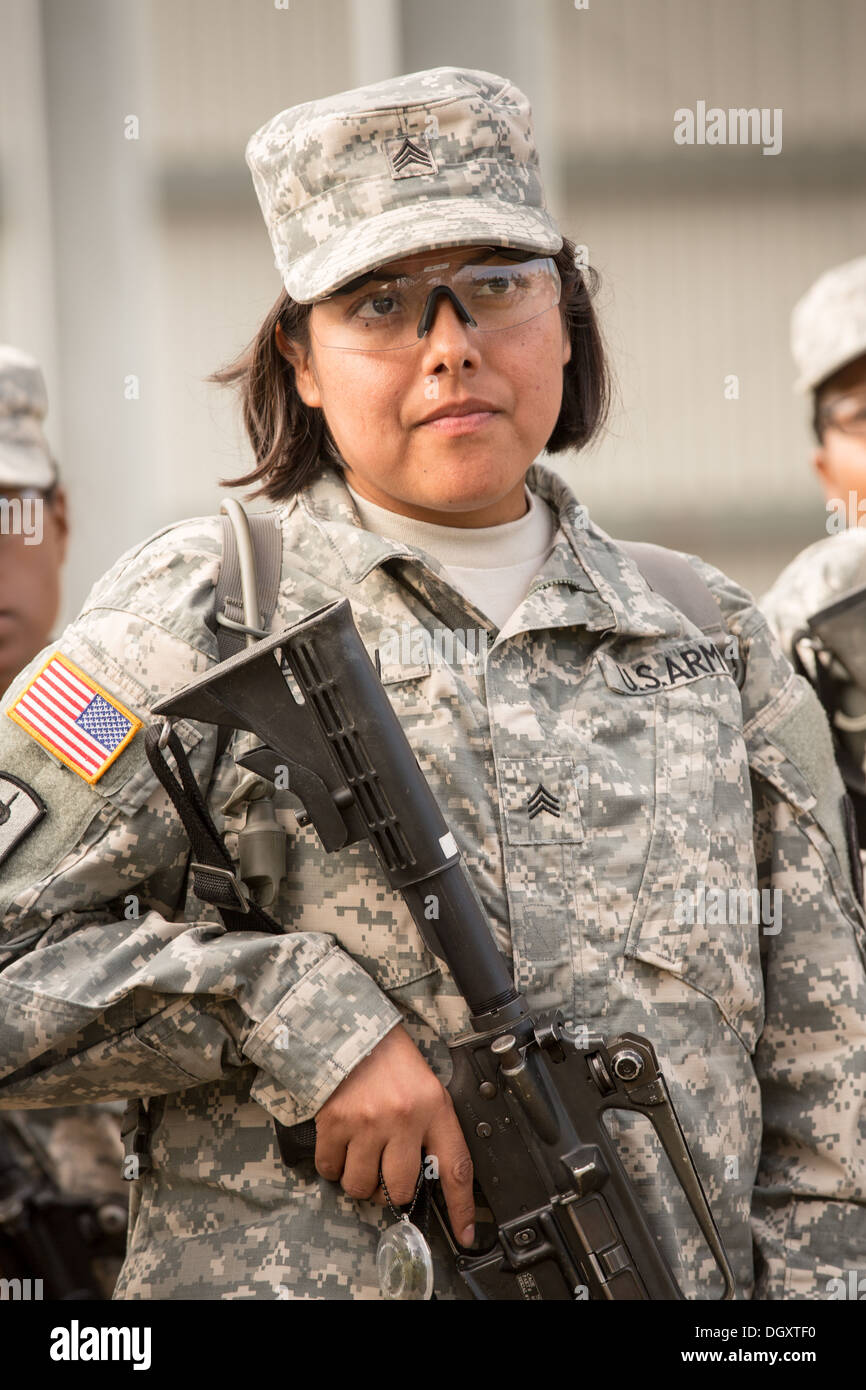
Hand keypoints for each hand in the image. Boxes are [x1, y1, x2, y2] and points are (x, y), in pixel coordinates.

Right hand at [314, 1023, 474, 1244]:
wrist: (351, 1029)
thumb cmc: (391, 1061)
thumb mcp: (427, 1089)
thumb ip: (432, 1129)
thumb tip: (429, 1177)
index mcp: (434, 1108)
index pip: (454, 1168)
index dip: (462, 1208)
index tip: (465, 1234)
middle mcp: (403, 1118)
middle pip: (401, 1189)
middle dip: (393, 1188)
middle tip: (387, 1167)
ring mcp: (367, 1122)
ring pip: (362, 1186)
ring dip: (361, 1180)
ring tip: (362, 1155)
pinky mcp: (335, 1123)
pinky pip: (331, 1169)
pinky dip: (333, 1166)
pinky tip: (341, 1146)